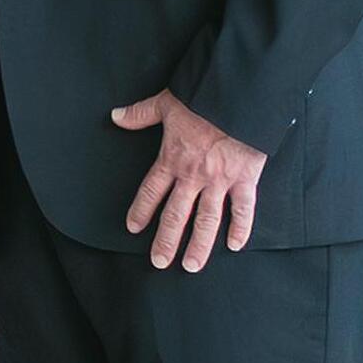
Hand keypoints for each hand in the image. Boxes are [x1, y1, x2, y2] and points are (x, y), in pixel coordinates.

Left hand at [111, 88, 265, 269]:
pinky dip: (240, 228)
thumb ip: (141, 114)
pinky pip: (243, 209)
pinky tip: (235, 245)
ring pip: (207, 220)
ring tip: (191, 265)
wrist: (237, 97)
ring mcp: (220, 180)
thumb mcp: (165, 104)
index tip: (134, 228)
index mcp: (172, 159)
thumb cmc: (202, 99)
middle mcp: (193, 176)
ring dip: (199, 245)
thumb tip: (116, 116)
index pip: (151, 191)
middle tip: (160, 262)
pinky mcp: (246, 179)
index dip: (141, 210)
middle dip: (166, 240)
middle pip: (176, 215)